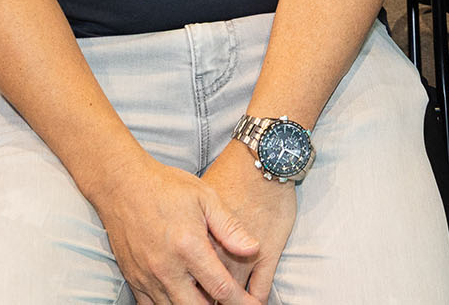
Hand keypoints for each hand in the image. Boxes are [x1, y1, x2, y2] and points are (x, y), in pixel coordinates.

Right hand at [93, 157, 259, 304]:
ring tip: (209, 299)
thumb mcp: (205, 198)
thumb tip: (253, 249)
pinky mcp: (133, 279)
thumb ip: (230, 227)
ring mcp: (147, 277)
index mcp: (189, 247)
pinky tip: (183, 297)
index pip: (221, 287)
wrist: (122, 184)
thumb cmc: (166, 187)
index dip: (241, 302)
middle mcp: (167, 268)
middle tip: (233, 303)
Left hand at [201, 141, 298, 300]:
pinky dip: (256, 299)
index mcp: (195, 242)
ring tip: (230, 301)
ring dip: (230, 301)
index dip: (189, 292)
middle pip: (206, 293)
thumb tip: (179, 256)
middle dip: (206, 300)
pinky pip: (261, 288)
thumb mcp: (199, 201)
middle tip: (208, 299)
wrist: (259, 159)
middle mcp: (218, 253)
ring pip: (233, 294)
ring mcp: (244, 255)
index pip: (187, 281)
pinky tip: (253, 301)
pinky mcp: (269, 253)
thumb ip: (191, 232)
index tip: (191, 294)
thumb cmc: (227, 175)